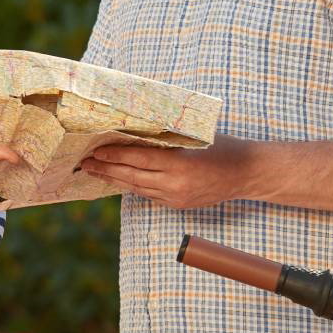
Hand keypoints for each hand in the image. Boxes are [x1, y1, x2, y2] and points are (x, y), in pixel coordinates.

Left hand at [79, 134, 258, 209]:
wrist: (247, 173)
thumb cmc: (223, 146)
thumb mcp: (196, 136)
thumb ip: (168, 137)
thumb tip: (137, 127)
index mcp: (179, 164)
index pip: (138, 159)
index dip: (114, 156)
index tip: (95, 151)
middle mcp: (175, 184)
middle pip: (132, 177)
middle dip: (106, 169)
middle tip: (85, 163)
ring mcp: (176, 197)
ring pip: (137, 188)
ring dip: (115, 179)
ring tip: (96, 172)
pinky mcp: (178, 204)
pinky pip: (149, 195)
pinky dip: (132, 186)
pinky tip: (119, 179)